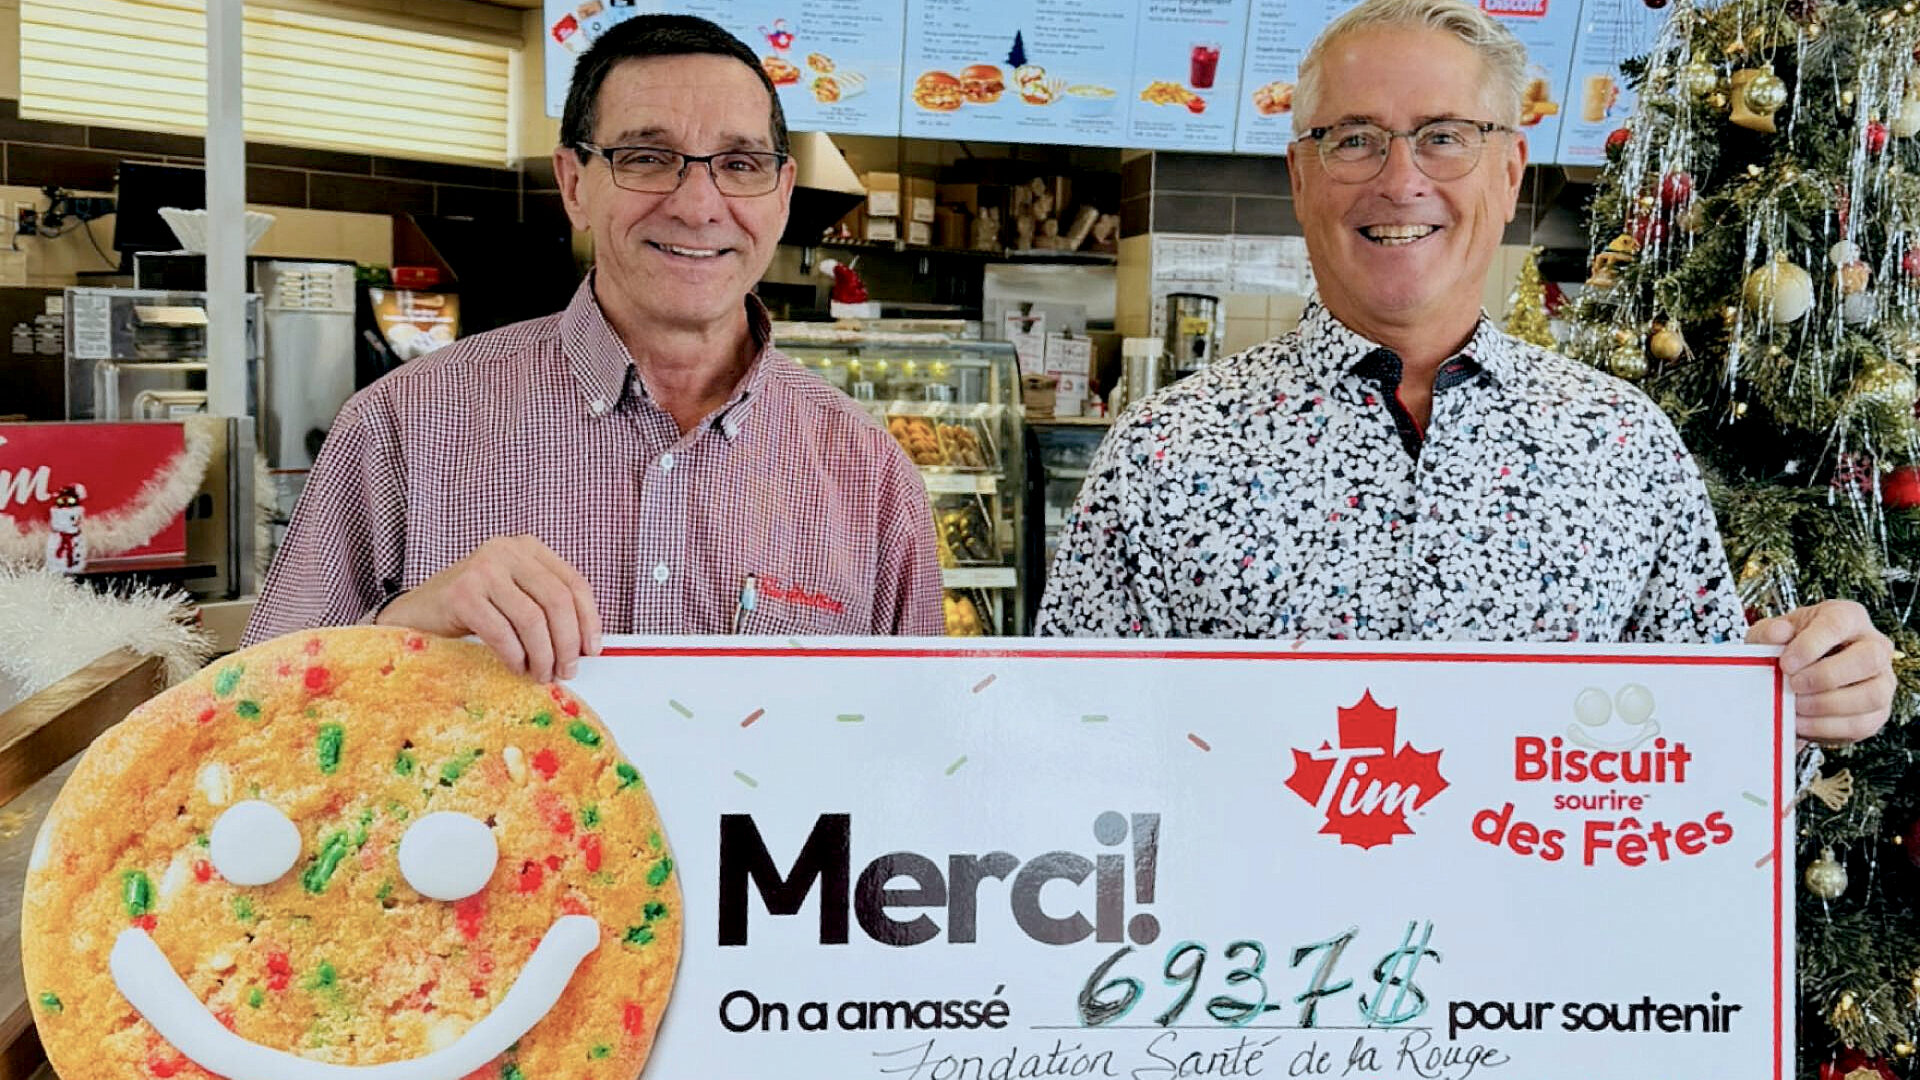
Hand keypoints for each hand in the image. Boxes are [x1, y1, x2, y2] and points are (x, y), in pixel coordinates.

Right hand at [376, 536, 601, 682]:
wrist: (416, 613)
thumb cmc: (471, 609)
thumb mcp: (514, 598)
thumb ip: (546, 609)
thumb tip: (584, 644)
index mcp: (527, 548)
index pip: (573, 583)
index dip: (589, 620)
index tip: (592, 649)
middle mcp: (506, 551)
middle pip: (557, 600)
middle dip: (567, 642)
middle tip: (566, 670)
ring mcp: (482, 569)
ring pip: (532, 618)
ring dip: (543, 655)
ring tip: (541, 673)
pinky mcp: (461, 594)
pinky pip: (503, 632)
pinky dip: (516, 656)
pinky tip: (517, 667)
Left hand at [1746, 599, 1894, 745]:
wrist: (1795, 679)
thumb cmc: (1788, 649)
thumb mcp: (1770, 635)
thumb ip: (1769, 632)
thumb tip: (1777, 633)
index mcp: (1848, 617)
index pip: (1838, 624)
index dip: (1811, 645)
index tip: (1786, 663)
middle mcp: (1874, 646)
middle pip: (1868, 659)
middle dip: (1827, 676)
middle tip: (1793, 685)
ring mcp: (1882, 680)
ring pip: (1872, 695)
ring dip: (1828, 705)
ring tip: (1795, 707)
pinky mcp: (1877, 712)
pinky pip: (1862, 724)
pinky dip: (1827, 727)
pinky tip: (1801, 723)